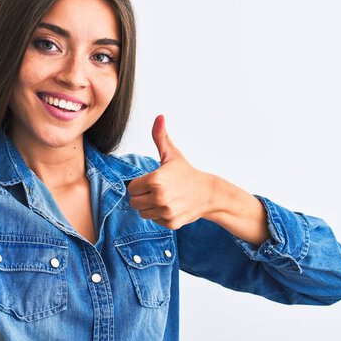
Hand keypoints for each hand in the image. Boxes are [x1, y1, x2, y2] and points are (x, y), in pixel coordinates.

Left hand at [128, 115, 215, 229]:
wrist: (208, 193)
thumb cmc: (186, 172)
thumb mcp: (172, 154)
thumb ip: (160, 136)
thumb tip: (159, 116)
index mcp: (155, 180)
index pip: (131, 188)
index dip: (139, 184)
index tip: (152, 181)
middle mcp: (159, 197)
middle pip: (134, 202)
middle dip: (142, 196)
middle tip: (157, 190)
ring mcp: (166, 211)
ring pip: (142, 213)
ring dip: (149, 206)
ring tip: (164, 198)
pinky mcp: (170, 223)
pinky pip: (153, 220)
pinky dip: (159, 215)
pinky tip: (171, 206)